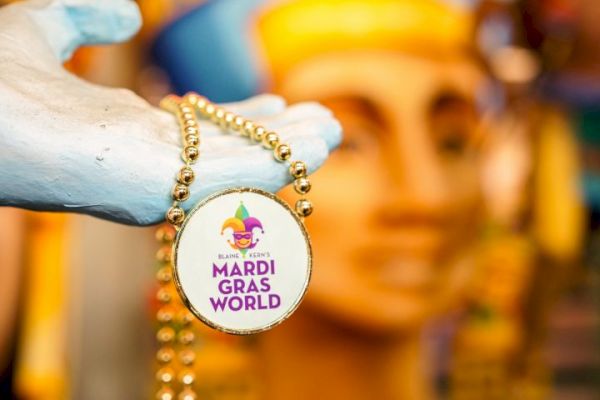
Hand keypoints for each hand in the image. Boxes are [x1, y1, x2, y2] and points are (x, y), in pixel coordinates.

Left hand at [0, 0, 340, 224]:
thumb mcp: (40, 28)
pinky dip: (278, 161)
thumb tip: (125, 11)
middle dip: (278, 140)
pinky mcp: (158, 190)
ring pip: (239, 170)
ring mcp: (154, 181)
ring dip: (288, 154)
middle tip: (326, 128)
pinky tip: (315, 145)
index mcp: (125, 134)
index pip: (199, 132)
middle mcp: (145, 165)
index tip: (278, 103)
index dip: (242, 117)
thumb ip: (83, 17)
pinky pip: (231, 177)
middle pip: (228, 155)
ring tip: (331, 135)